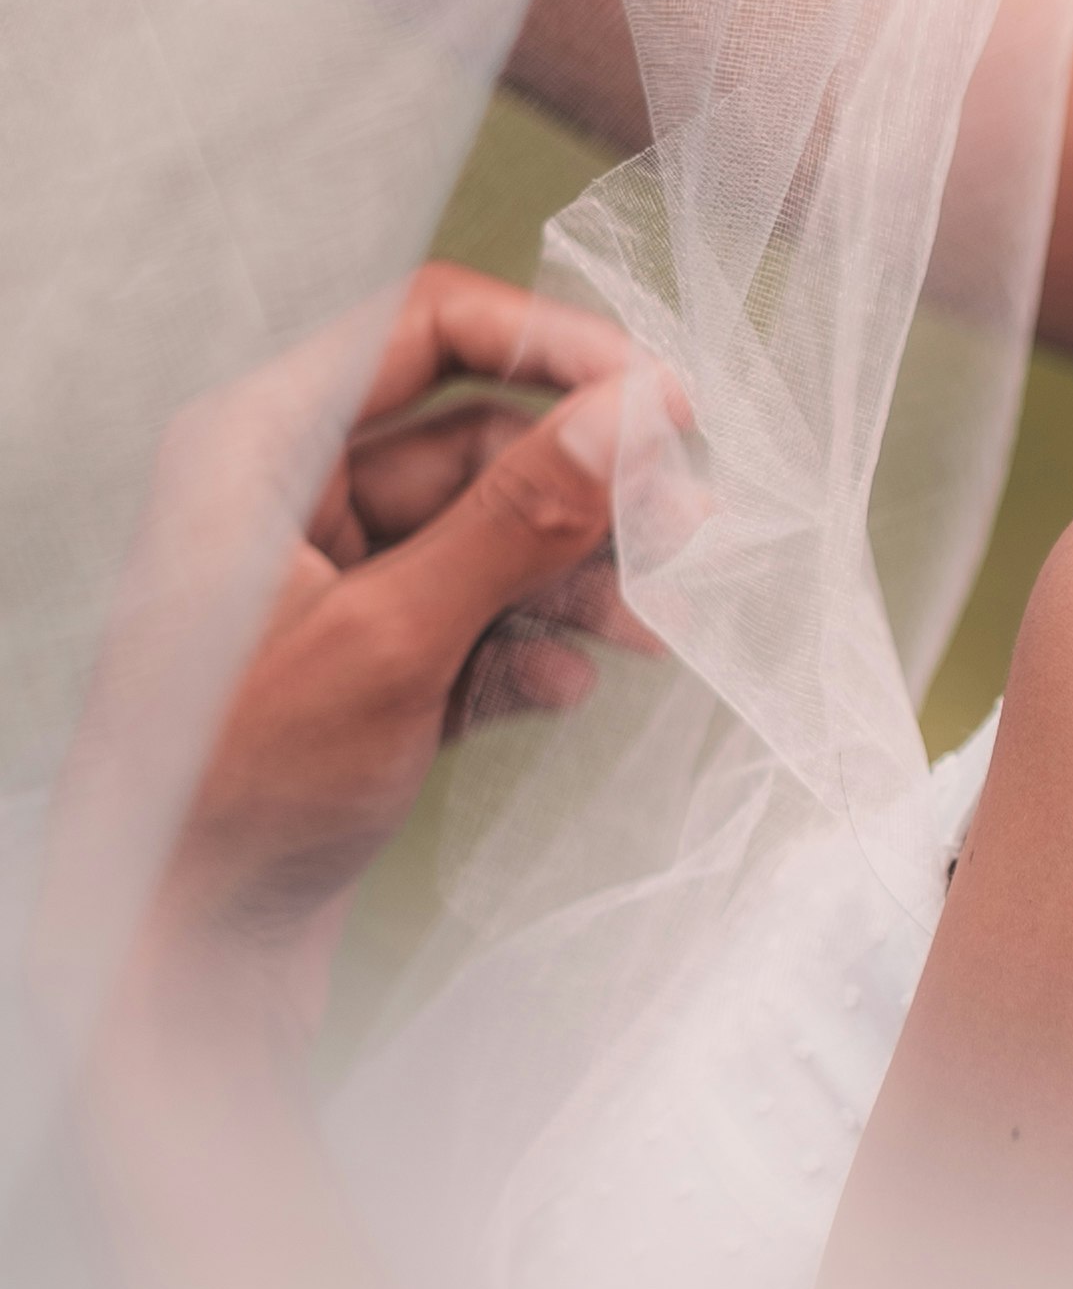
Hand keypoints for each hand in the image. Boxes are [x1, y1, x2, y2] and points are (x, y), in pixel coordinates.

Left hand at [108, 273, 682, 982]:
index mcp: (256, 447)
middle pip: (473, 439)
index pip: (426, 328)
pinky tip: (564, 690)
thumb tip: (635, 410)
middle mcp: (282, 497)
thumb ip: (520, 516)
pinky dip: (525, 645)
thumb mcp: (394, 638)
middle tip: (689, 531)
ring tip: (655, 628)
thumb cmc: (232, 790)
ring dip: (574, 577)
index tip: (666, 403)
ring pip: (484, 535)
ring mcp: (320, 582)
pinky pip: (467, 617)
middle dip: (585, 488)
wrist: (167, 960)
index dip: (556, 349)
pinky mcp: (354, 662)